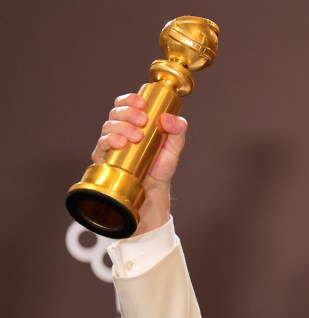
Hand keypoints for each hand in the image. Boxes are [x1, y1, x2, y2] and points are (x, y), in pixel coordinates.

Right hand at [91, 93, 188, 235]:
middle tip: (143, 121)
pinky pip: (101, 145)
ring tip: (137, 136)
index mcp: (135, 125)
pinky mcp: (104, 160)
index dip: (130, 99)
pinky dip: (109, 140)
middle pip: (116, 113)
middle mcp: (120, 133)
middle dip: (128, 112)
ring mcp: (111, 146)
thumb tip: (169, 118)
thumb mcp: (174, 150)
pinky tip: (120, 143)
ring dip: (122, 126)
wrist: (152, 196)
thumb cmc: (159, 171)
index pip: (126, 105)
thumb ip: (178, 132)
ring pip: (108, 126)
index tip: (141, 102)